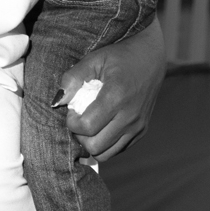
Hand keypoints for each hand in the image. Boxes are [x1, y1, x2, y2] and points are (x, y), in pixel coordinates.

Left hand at [60, 18, 165, 161]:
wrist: (151, 58)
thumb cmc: (120, 57)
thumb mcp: (94, 59)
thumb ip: (73, 78)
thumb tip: (57, 101)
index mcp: (117, 96)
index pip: (87, 127)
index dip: (72, 122)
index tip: (71, 109)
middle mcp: (130, 116)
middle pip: (95, 146)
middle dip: (80, 136)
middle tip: (78, 119)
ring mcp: (138, 126)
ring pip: (107, 153)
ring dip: (92, 143)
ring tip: (89, 125)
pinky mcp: (143, 131)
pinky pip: (119, 149)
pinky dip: (106, 143)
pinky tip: (102, 126)